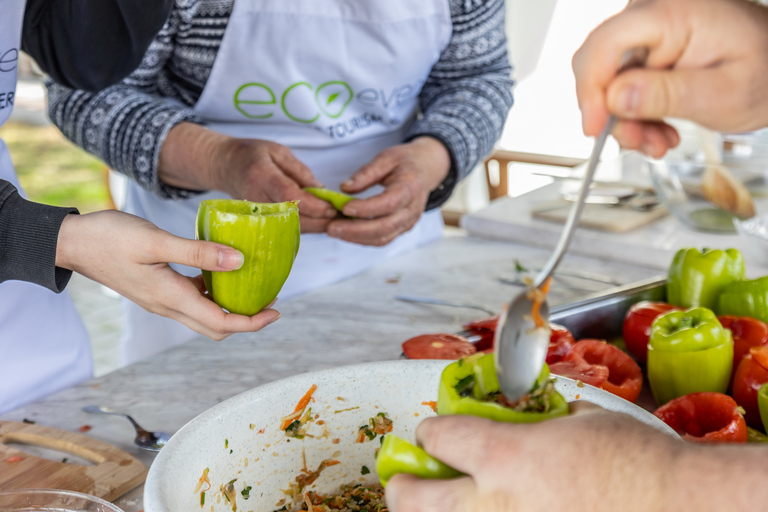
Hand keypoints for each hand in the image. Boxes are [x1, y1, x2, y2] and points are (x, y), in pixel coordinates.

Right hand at [56, 210, 280, 340]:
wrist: (70, 243)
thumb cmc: (109, 238)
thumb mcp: (156, 240)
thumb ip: (198, 252)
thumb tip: (239, 261)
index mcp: (171, 298)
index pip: (221, 323)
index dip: (253, 322)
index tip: (276, 311)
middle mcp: (167, 306)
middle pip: (215, 327)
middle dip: (247, 320)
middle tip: (271, 303)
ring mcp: (160, 300)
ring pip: (203, 316)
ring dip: (230, 308)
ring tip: (253, 288)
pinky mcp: (156, 290)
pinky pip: (191, 301)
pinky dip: (212, 294)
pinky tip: (222, 273)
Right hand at [159, 123, 336, 232]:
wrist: (224, 166)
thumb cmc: (251, 154)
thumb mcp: (277, 151)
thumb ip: (299, 171)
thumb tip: (321, 190)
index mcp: (262, 177)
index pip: (289, 196)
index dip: (313, 204)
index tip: (333, 207)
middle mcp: (259, 200)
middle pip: (294, 218)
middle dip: (322, 220)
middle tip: (348, 219)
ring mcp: (259, 215)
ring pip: (293, 228)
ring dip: (319, 227)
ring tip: (342, 222)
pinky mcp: (263, 223)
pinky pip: (288, 229)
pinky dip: (309, 227)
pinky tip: (326, 223)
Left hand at [328, 136, 450, 245]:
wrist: (426, 170)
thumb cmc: (405, 162)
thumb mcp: (387, 157)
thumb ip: (367, 172)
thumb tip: (345, 187)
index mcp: (410, 188)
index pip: (388, 203)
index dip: (366, 208)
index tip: (344, 207)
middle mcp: (412, 210)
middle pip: (385, 227)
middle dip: (355, 230)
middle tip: (331, 227)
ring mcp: (408, 222)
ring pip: (382, 238)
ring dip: (356, 238)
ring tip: (333, 230)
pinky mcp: (401, 229)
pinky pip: (382, 239)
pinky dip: (362, 239)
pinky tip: (345, 232)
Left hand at [385, 402, 680, 511]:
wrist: (679, 508)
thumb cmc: (638, 461)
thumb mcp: (584, 421)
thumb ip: (544, 421)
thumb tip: (534, 419)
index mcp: (506, 456)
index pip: (441, 436)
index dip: (431, 429)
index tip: (433, 431)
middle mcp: (493, 504)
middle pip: (415, 500)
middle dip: (402, 488)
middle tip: (403, 482)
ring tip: (438, 507)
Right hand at [573, 0, 767, 157]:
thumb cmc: (767, 72)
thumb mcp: (724, 94)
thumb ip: (668, 95)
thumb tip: (616, 98)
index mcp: (674, 12)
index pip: (606, 45)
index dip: (592, 90)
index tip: (596, 127)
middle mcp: (654, 15)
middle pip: (599, 65)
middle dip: (611, 112)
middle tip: (635, 140)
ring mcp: (648, 33)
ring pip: (608, 82)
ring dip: (626, 120)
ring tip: (656, 140)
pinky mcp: (647, 50)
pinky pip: (622, 85)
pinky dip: (634, 114)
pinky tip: (657, 129)